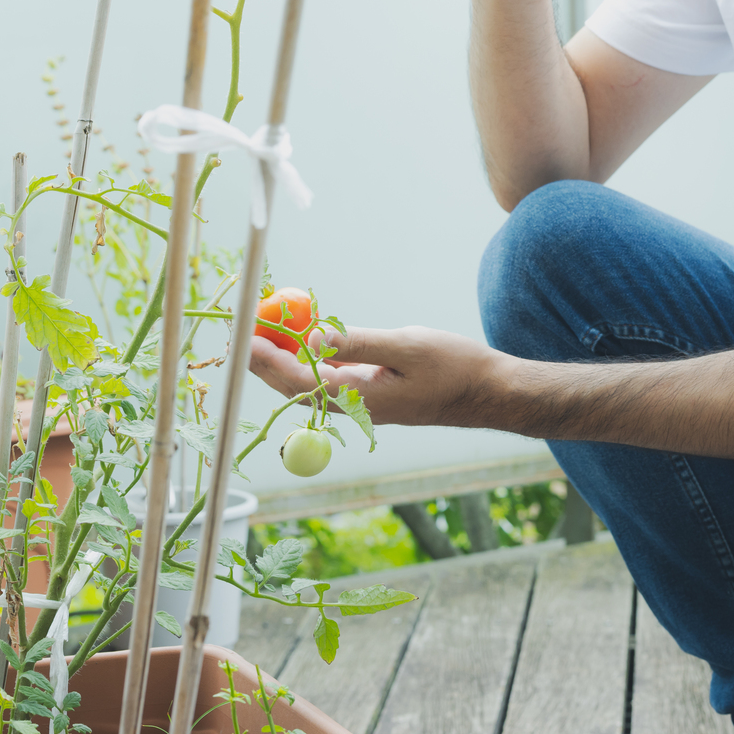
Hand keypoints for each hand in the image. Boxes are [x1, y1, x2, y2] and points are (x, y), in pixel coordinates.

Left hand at [248, 326, 512, 428]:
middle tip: (244, 328)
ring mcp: (362, 403)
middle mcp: (355, 406)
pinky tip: (306, 337)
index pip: (298, 382)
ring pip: (310, 384)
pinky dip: (311, 358)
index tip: (246, 336)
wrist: (488, 392)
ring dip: (285, 358)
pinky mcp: (371, 394)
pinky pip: (329, 379)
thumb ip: (357, 343)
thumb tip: (312, 336)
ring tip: (265, 329)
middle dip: (266, 359)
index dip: (267, 359)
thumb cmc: (455, 368)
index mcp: (360, 399)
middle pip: (295, 386)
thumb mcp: (406, 347)